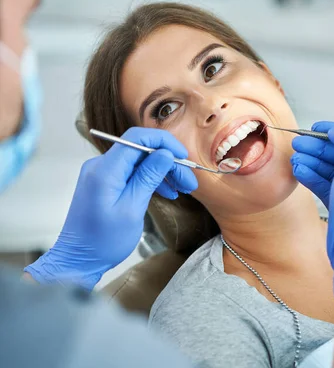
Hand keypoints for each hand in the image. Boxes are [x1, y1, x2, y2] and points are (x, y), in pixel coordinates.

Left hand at [24, 127, 197, 290]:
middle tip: (190, 182)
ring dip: (164, 172)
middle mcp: (101, 166)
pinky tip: (168, 192)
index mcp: (105, 170)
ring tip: (184, 189)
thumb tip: (165, 153)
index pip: (137, 138)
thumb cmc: (104, 240)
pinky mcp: (106, 183)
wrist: (79, 260)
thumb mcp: (132, 209)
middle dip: (169, 162)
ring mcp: (102, 174)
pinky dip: (151, 180)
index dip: (164, 142)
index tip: (184, 155)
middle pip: (142, 151)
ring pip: (140, 162)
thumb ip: (148, 177)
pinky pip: (132, 173)